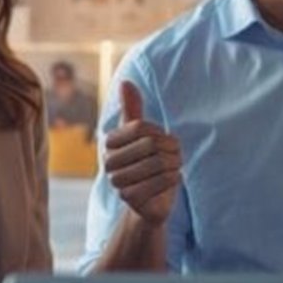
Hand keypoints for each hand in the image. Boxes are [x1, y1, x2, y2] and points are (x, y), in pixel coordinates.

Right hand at [104, 80, 181, 225]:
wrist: (150, 201)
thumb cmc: (147, 162)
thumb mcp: (141, 135)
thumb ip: (132, 108)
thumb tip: (125, 82)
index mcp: (109, 142)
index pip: (141, 128)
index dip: (161, 133)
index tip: (165, 140)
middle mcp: (108, 161)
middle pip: (151, 145)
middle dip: (171, 149)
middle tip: (175, 156)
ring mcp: (116, 181)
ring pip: (159, 163)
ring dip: (175, 164)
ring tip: (174, 167)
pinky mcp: (129, 198)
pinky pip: (163, 180)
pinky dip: (175, 178)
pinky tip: (173, 179)